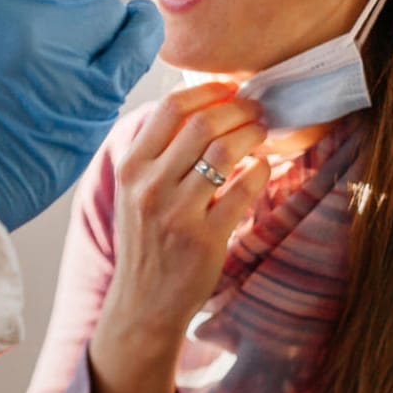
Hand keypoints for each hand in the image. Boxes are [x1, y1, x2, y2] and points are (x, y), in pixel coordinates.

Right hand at [0, 0, 162, 231]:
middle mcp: (25, 10)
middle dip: (75, 5)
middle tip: (58, 43)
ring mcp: (63, 49)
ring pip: (110, 9)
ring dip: (103, 28)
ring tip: (83, 56)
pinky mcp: (94, 92)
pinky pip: (138, 40)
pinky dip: (140, 35)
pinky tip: (130, 43)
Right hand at [87, 83, 269, 392]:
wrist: (143, 303)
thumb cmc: (146, 239)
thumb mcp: (135, 190)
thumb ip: (157, 151)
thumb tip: (200, 104)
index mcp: (131, 167)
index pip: (170, 108)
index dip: (208, 91)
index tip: (230, 90)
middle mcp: (149, 186)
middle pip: (202, 123)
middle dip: (238, 109)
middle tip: (256, 111)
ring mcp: (177, 212)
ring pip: (224, 150)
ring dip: (252, 134)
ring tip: (261, 135)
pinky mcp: (205, 237)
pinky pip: (244, 189)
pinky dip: (260, 170)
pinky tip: (261, 169)